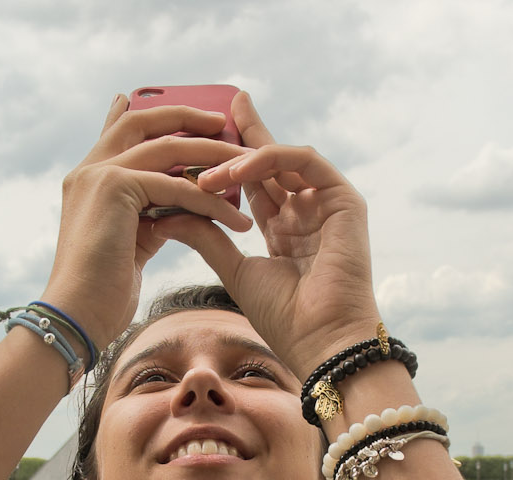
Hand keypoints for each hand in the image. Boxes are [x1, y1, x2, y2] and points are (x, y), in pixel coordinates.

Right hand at [42, 96, 253, 349]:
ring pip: (168, 149)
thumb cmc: (103, 291)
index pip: (117, 131)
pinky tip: (236, 218)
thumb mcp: (131, 240)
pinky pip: (175, 186)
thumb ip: (148, 212)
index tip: (171, 103)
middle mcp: (89, 169)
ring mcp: (99, 174)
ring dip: (212, 156)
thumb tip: (178, 202)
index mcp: (88, 179)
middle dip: (185, 117)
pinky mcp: (114, 187)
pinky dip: (210, 201)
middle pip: (143, 123)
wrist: (77, 314)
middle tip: (221, 122)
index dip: (143, 112)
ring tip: (247, 165)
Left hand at [166, 92, 379, 374]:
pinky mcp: (345, 199)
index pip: (255, 182)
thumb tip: (167, 211)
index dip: (230, 158)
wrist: (320, 340)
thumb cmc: (284, 317)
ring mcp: (328, 203)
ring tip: (208, 170)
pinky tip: (238, 169)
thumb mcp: (234, 269)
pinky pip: (304, 161)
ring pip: (284, 158)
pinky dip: (270, 158)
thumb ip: (206, 236)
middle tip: (218, 105)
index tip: (202, 135)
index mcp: (286, 229)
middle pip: (271, 160)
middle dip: (243, 132)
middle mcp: (309, 211)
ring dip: (243, 158)